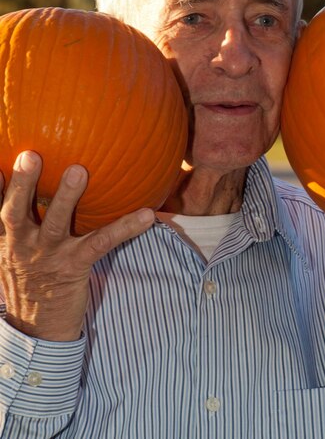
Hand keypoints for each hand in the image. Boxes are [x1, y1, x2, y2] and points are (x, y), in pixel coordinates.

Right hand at [0, 151, 155, 340]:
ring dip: (67, 197)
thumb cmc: (27, 283)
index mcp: (5, 240)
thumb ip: (12, 228)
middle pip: (16, 212)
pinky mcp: (74, 267)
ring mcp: (48, 256)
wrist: (37, 331)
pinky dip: (125, 228)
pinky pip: (102, 242)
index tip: (0, 163)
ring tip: (78, 171)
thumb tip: (14, 190)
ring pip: (56, 223)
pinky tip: (147, 215)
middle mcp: (21, 246)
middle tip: (30, 156)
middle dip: (22, 184)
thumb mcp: (8, 256)